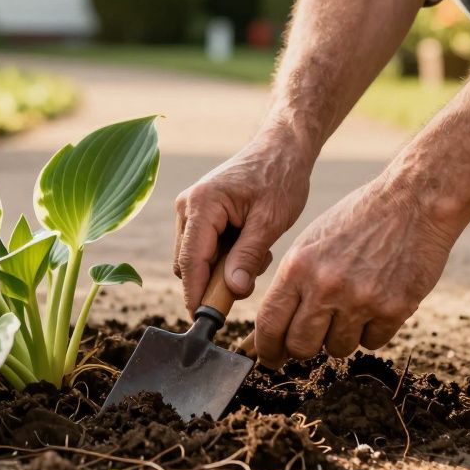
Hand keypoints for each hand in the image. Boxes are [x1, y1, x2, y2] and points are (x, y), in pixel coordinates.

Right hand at [173, 129, 312, 314]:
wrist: (281, 149)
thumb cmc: (280, 177)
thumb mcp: (270, 220)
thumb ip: (249, 255)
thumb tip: (233, 290)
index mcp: (202, 204)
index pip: (191, 260)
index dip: (196, 293)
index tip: (205, 321)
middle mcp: (188, 206)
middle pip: (188, 263)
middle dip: (213, 281)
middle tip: (249, 280)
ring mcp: (190, 209)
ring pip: (195, 258)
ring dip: (221, 269)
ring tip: (256, 254)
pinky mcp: (199, 214)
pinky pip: (203, 248)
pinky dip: (224, 257)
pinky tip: (251, 244)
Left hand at [253, 177, 458, 367]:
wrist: (412, 203)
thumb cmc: (357, 221)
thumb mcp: (311, 243)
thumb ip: (292, 284)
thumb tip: (274, 328)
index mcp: (298, 267)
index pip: (269, 323)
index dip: (267, 348)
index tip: (269, 358)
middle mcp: (325, 286)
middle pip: (301, 346)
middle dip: (303, 348)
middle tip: (312, 338)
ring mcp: (360, 300)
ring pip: (338, 349)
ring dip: (341, 337)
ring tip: (352, 306)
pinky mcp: (394, 309)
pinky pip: (372, 342)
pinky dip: (372, 331)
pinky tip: (377, 302)